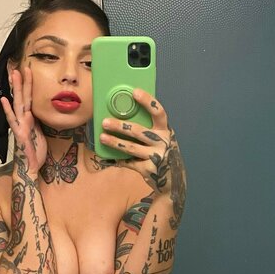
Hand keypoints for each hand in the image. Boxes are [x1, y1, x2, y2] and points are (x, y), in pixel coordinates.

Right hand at [1, 66, 46, 176]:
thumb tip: (42, 112)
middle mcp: (23, 120)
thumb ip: (39, 121)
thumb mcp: (41, 132)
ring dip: (16, 89)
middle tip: (19, 66)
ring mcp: (20, 126)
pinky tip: (4, 99)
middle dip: (22, 82)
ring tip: (14, 75)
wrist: (30, 167)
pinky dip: (8, 109)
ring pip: (18, 104)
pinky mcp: (19, 134)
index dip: (29, 85)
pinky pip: (13, 119)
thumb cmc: (35, 153)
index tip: (28, 72)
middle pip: (23, 97)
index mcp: (29, 119)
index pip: (29, 98)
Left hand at [99, 89, 186, 225]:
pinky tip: (108, 156)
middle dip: (120, 126)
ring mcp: (156, 156)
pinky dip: (118, 159)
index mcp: (166, 130)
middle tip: (105, 122)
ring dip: (115, 142)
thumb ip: (148, 129)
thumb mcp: (160, 139)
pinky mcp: (149, 169)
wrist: (172, 181)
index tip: (134, 92)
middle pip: (139, 131)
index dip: (147, 101)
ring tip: (102, 137)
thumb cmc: (161, 153)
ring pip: (131, 148)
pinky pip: (129, 162)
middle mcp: (163, 142)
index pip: (159, 112)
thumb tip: (123, 114)